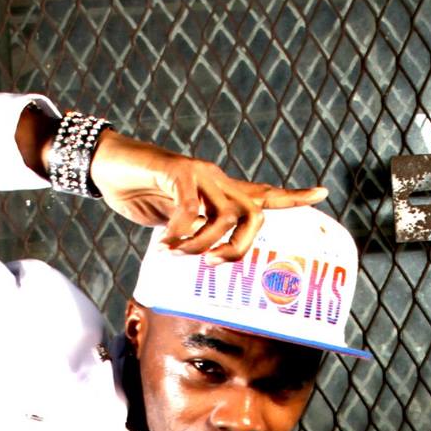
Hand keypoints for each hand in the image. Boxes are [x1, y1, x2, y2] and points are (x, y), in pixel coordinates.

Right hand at [85, 129, 326, 261]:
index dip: (293, 197)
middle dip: (239, 249)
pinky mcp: (177, 170)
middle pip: (254, 214)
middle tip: (211, 265)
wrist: (108, 165)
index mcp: (219, 192)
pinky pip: (190, 210)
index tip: (322, 194)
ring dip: (201, 245)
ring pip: (223, 217)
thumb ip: (192, 235)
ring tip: (176, 255)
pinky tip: (163, 244)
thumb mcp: (172, 221)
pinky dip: (178, 234)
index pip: (263, 194)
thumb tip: (201, 260)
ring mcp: (200, 173)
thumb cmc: (139, 193)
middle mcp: (217, 179)